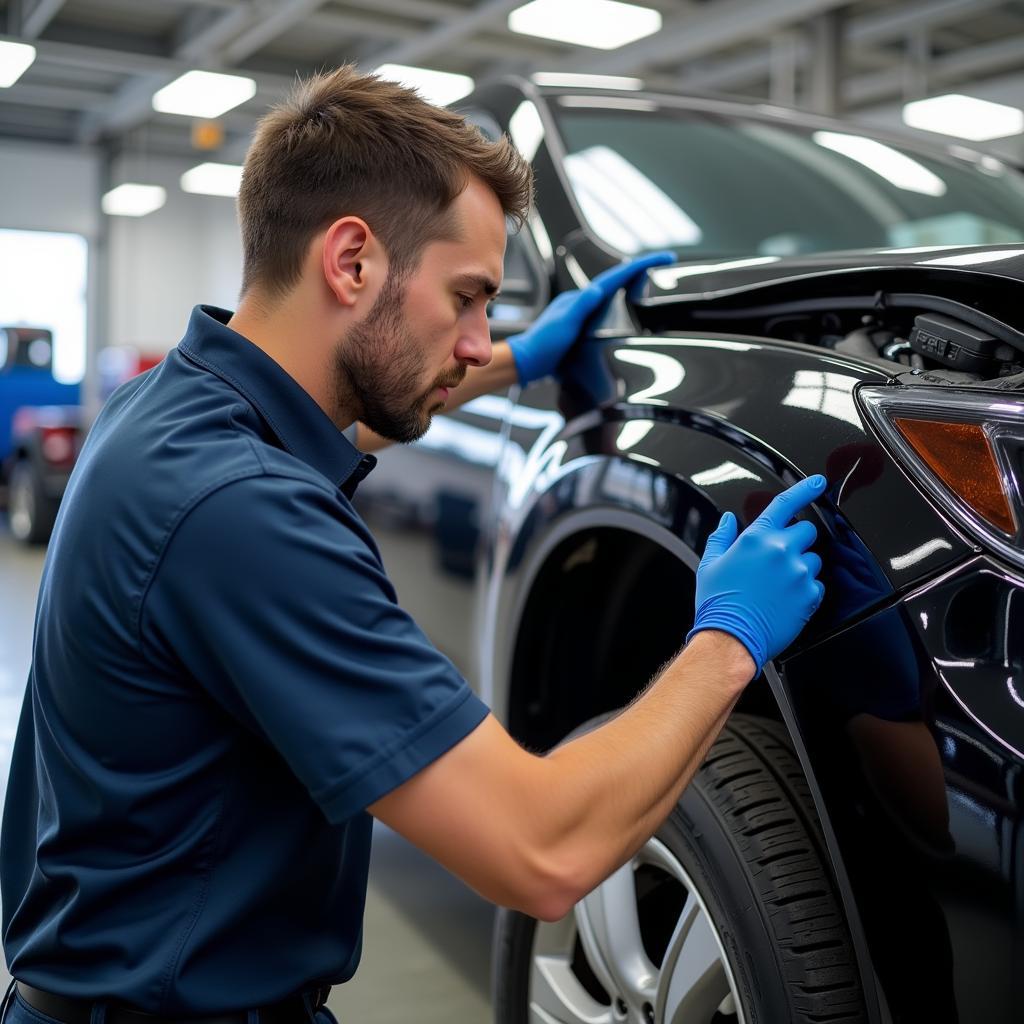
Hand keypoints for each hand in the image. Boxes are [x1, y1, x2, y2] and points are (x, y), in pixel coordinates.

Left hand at [507, 251, 675, 385]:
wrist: (527, 363)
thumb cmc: (543, 346)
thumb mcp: (564, 325)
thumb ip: (581, 307)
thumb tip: (599, 289)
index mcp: (581, 299)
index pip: (615, 278)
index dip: (640, 266)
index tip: (663, 257)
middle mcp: (581, 303)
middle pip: (616, 282)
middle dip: (640, 271)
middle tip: (664, 263)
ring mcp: (581, 314)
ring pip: (612, 295)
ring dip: (632, 285)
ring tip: (652, 279)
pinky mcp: (581, 327)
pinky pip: (606, 310)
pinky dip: (620, 304)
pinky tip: (625, 310)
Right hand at [686, 476, 827, 672]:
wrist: (731, 638)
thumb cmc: (718, 603)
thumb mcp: (710, 564)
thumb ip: (722, 537)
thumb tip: (728, 520)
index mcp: (756, 538)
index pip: (786, 503)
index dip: (805, 489)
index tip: (818, 482)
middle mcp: (781, 550)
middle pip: (806, 531)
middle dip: (796, 540)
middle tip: (779, 559)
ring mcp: (799, 572)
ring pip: (813, 559)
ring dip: (801, 567)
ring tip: (778, 586)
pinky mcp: (810, 595)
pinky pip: (817, 585)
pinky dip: (805, 590)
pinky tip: (785, 600)